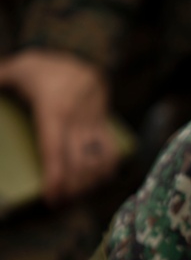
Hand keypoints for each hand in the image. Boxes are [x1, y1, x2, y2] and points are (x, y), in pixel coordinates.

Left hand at [0, 50, 119, 204]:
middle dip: (72, 188)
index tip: (52, 198)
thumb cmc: (47, 67)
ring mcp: (95, 124)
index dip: (56, 177)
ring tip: (76, 196)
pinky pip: (112, 153)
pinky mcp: (106, 126)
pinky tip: (98, 183)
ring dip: (90, 184)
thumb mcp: (20, 68)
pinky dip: (107, 172)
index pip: (56, 150)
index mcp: (55, 110)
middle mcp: (78, 120)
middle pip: (79, 163)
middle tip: (60, 203)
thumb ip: (1, 78)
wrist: (86, 56)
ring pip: (98, 161)